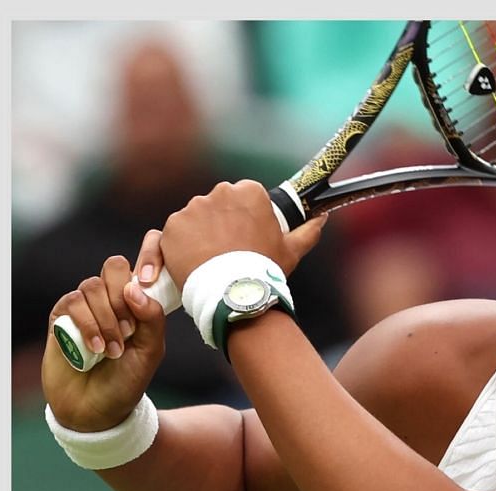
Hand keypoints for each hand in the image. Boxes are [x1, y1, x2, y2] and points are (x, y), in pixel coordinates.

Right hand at [40, 232, 169, 431]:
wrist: (97, 408)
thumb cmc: (128, 379)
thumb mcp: (151, 351)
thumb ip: (152, 318)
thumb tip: (135, 287)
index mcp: (138, 301)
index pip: (144, 259)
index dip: (151, 256)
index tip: (153, 280)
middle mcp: (111, 298)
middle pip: (114, 267)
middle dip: (123, 298)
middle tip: (130, 330)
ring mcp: (85, 306)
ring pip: (92, 286)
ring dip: (106, 319)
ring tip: (113, 350)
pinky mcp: (62, 317)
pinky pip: (72, 302)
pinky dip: (88, 325)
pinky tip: (95, 349)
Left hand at [158, 179, 326, 286]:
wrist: (233, 294)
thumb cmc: (264, 269)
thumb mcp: (292, 250)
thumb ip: (308, 230)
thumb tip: (322, 218)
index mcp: (248, 192)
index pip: (245, 195)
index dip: (247, 215)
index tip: (249, 233)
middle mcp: (218, 193)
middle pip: (219, 203)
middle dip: (223, 221)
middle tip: (231, 249)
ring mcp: (192, 209)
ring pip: (197, 217)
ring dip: (202, 232)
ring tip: (213, 258)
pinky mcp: (172, 226)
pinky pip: (177, 232)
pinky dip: (184, 245)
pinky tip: (196, 261)